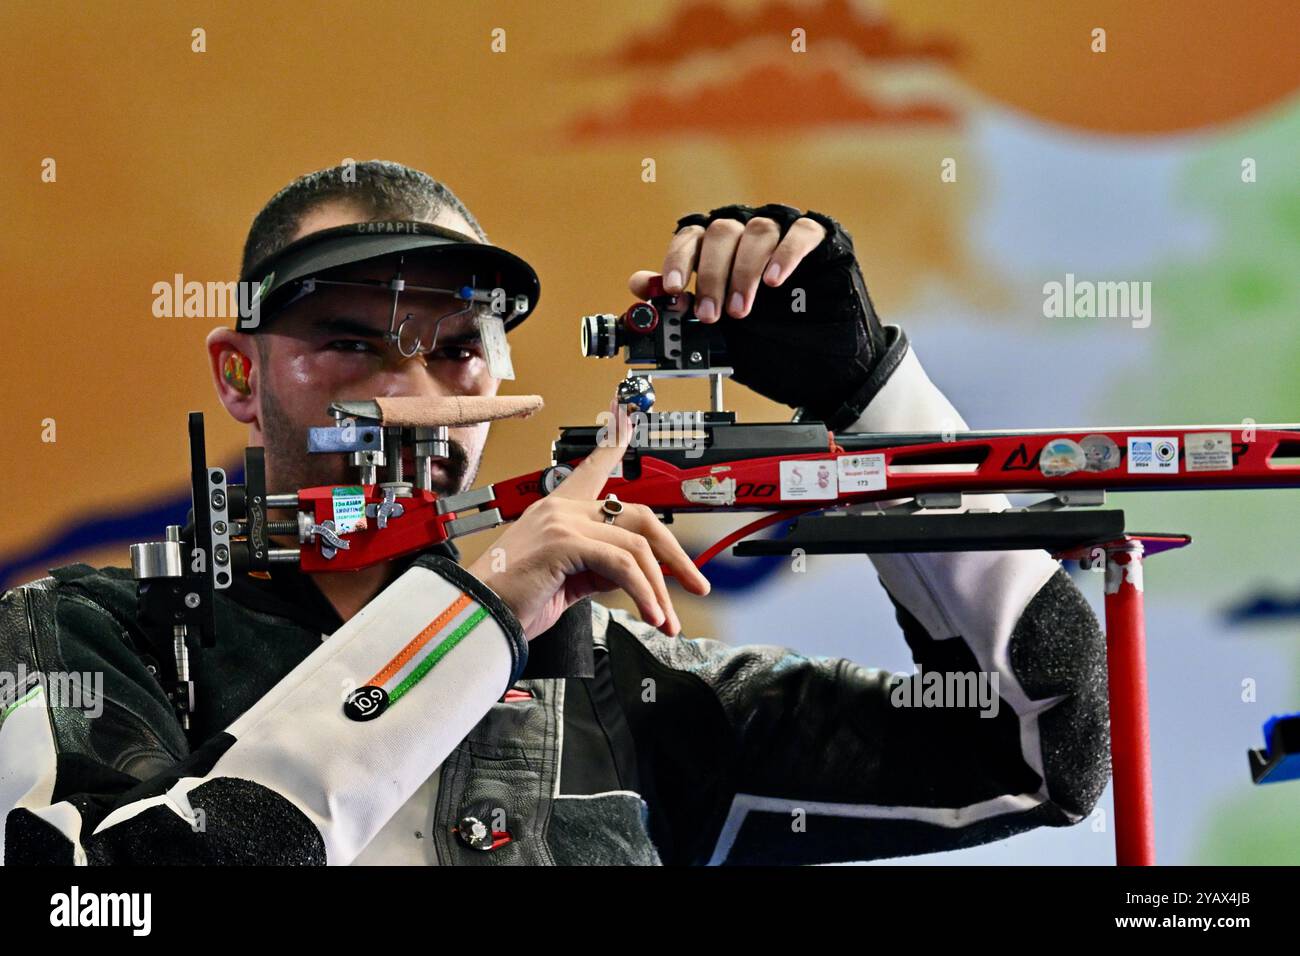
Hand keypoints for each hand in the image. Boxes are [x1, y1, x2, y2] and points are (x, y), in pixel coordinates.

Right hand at [467, 400, 711, 640]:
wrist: (477, 616)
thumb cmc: (514, 601)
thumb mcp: (567, 580)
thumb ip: (599, 568)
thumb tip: (634, 574)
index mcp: (558, 509)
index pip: (592, 468)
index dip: (614, 443)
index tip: (627, 417)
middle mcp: (562, 507)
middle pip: (639, 516)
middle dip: (673, 554)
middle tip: (694, 585)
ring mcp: (563, 521)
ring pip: (636, 545)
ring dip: (659, 587)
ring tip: (666, 620)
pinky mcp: (564, 543)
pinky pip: (622, 565)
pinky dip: (644, 592)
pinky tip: (650, 614)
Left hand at [628, 209, 825, 321]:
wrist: (820, 363)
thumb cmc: (766, 338)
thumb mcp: (717, 326)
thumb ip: (681, 303)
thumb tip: (639, 286)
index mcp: (719, 250)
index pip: (691, 238)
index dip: (678, 261)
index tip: (672, 289)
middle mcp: (747, 235)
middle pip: (721, 233)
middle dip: (711, 276)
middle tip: (710, 315)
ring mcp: (783, 234)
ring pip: (757, 231)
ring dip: (744, 271)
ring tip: (741, 309)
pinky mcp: (819, 240)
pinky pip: (800, 232)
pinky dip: (784, 254)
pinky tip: (775, 280)